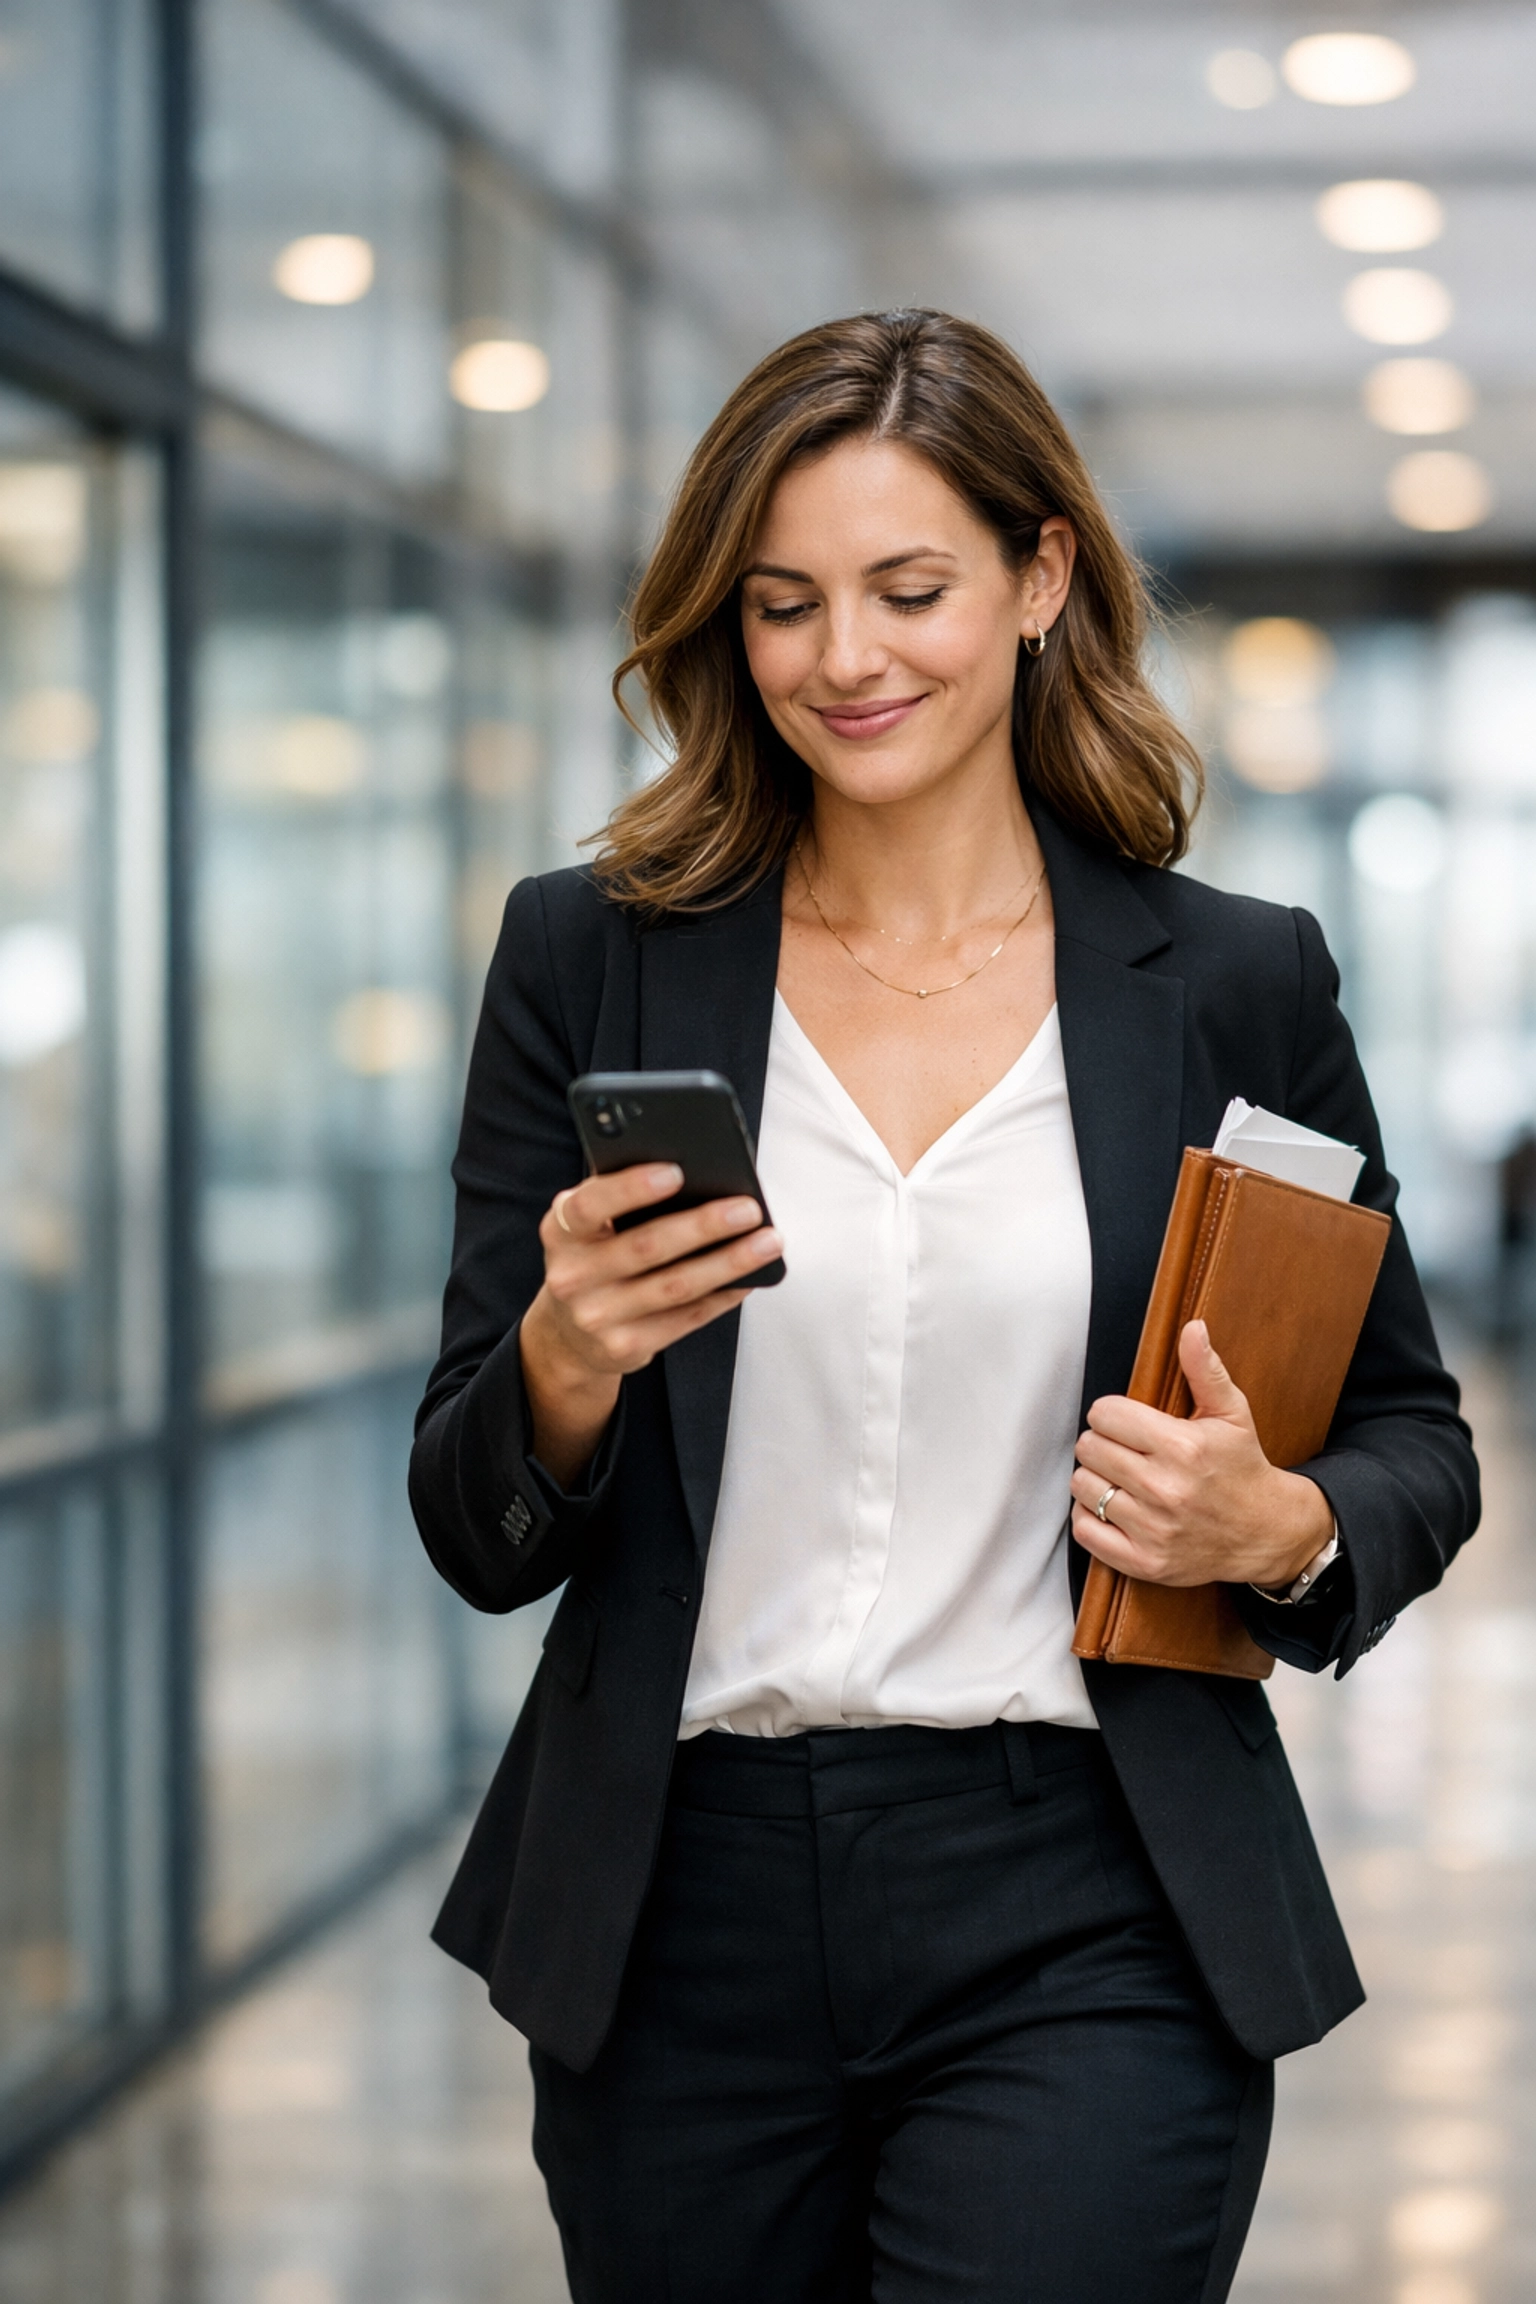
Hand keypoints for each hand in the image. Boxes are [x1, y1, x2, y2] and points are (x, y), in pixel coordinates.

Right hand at [519, 1164, 781, 1486]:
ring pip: (675, 1286)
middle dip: (704, 1225)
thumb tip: (697, 1176)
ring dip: (728, 1262)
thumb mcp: (587, 1227)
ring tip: (767, 1242)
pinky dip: (723, 1296)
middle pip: (647, 1246)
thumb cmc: (594, 1258)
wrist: (571, 1333)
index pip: (590, 1205)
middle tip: (748, 1209)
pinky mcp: (624, 1347)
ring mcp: (597, 1316)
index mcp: (561, 1231)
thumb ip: (619, 1200)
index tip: (677, 1172)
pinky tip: (750, 1277)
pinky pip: (686, 1319)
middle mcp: (572, 1276)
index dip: (631, 1188)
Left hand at [1069, 1320, 1333, 1590]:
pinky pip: (1085, 1531)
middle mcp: (1166, 1489)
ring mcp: (1153, 1529)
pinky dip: (1091, 1517)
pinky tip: (1113, 1507)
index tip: (1124, 1422)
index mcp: (1183, 1447)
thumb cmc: (1242, 1468)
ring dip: (1094, 1479)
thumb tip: (1192, 1327)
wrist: (1265, 1534)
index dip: (1111, 1414)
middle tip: (1122, 1449)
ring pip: (1083, 1487)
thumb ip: (1205, 1370)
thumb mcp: (1232, 1414)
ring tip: (1118, 1478)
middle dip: (1100, 1443)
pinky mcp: (1145, 1562)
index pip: (1105, 1414)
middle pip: (1089, 1448)